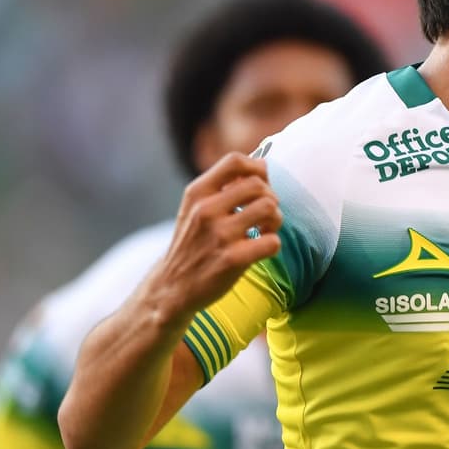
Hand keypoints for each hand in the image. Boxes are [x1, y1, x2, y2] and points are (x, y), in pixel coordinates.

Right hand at [149, 152, 283, 321]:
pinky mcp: (232, 259)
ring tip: (265, 230)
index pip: (235, 161)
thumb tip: (263, 164)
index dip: (257, 168)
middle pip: (259, 185)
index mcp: (197, 193)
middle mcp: (206, 210)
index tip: (260, 184)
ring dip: (276, 219)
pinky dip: (273, 245)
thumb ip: (224, 185)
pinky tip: (262, 249)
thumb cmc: (193, 243)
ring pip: (270, 208)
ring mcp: (219, 235)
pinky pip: (272, 241)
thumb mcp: (196, 207)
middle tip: (264, 214)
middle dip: (270, 198)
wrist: (172, 287)